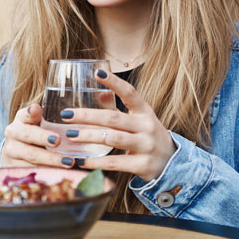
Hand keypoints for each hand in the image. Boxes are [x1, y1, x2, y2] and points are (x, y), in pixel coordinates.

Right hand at [0, 103, 75, 168]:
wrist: (15, 150)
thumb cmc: (35, 131)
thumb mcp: (38, 121)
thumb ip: (41, 115)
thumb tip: (36, 108)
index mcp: (21, 118)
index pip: (26, 113)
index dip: (31, 113)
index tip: (38, 110)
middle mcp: (13, 133)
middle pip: (28, 136)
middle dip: (43, 138)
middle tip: (58, 140)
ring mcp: (11, 151)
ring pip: (31, 156)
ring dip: (51, 160)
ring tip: (69, 161)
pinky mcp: (13, 167)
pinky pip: (32, 170)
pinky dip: (47, 172)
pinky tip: (60, 172)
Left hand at [61, 70, 175, 181]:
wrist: (173, 164)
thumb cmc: (148, 137)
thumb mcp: (139, 120)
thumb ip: (119, 109)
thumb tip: (99, 92)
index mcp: (145, 112)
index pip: (130, 93)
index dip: (115, 82)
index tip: (97, 73)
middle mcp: (146, 127)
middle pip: (113, 118)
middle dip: (87, 116)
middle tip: (66, 115)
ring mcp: (146, 146)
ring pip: (112, 139)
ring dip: (89, 136)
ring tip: (70, 135)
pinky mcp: (142, 165)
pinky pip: (115, 162)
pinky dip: (96, 162)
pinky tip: (81, 161)